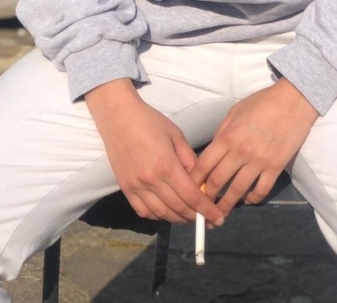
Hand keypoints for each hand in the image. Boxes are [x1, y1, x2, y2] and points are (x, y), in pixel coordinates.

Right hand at [85, 79, 223, 225]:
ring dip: (178, 219)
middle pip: (178, 208)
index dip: (206, 210)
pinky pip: (143, 211)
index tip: (218, 218)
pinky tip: (167, 212)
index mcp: (167, 166)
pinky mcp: (125, 188)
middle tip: (207, 220)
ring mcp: (136, 187)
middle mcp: (151, 181)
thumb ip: (189, 159)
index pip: (191, 196)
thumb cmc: (150, 121)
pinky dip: (157, 216)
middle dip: (195, 217)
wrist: (118, 117)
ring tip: (189, 216)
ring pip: (161, 213)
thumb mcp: (176, 135)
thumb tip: (202, 181)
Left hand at [191, 78, 318, 218]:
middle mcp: (240, 153)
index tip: (189, 190)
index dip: (194, 181)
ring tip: (220, 214)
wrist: (293, 101)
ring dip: (226, 205)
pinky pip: (261, 190)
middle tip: (202, 207)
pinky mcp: (276, 168)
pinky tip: (247, 199)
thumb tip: (214, 152)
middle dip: (207, 198)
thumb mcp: (234, 112)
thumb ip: (222, 133)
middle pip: (217, 182)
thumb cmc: (261, 103)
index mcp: (227, 137)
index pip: (204, 165)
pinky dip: (252, 199)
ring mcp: (259, 162)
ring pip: (237, 191)